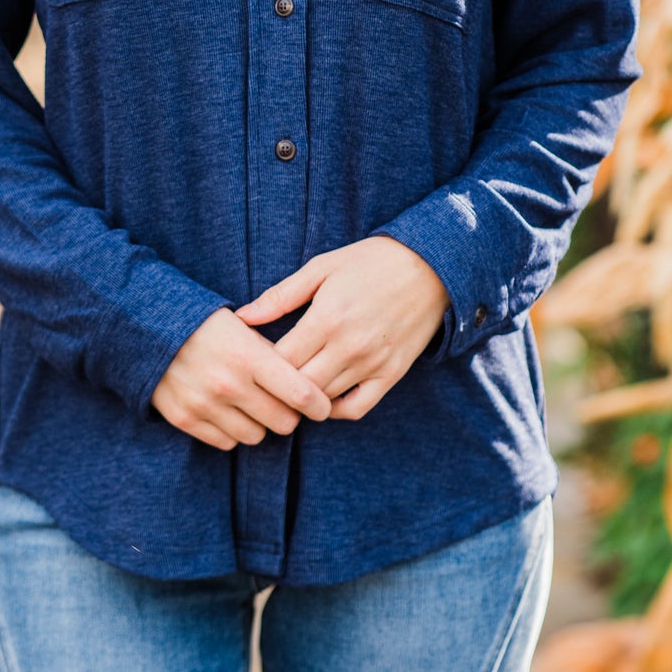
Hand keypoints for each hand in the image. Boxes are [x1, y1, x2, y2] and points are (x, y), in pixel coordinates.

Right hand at [151, 307, 333, 450]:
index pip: (301, 394)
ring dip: (259, 424)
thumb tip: (307, 383)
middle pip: (283, 422)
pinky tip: (227, 410)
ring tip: (251, 403)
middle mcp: (228, 384)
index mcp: (248, 356)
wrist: (147, 327)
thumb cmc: (205, 325)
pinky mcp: (186, 420)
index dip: (319, 405)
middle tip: (284, 403)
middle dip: (289, 415)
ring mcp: (205, 405)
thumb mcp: (242, 327)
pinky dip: (232, 431)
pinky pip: (227, 442)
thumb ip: (272, 355)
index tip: (323, 406)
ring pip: (256, 436)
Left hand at [236, 236, 450, 421]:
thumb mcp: (321, 267)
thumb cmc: (370, 261)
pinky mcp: (391, 374)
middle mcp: (349, 346)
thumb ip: (280, 295)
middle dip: (277, 386)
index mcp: (326, 317)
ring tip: (289, 388)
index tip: (252, 359)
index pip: (279, 360)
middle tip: (265, 380)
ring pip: (324, 400)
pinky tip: (323, 396)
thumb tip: (241, 317)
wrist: (431, 266)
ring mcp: (372, 363)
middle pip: (298, 386)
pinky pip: (357, 408)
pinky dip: (335, 410)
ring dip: (303, 398)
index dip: (260, 364)